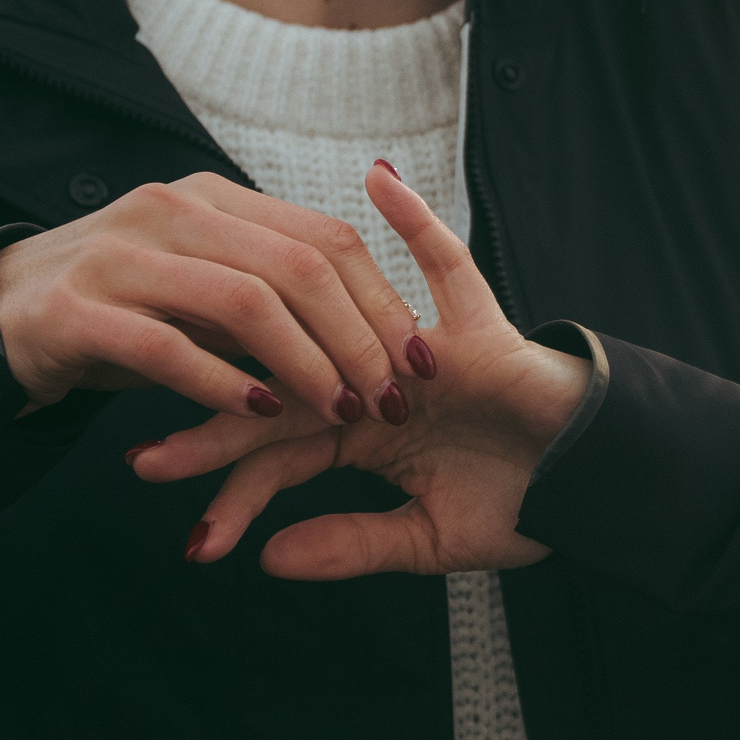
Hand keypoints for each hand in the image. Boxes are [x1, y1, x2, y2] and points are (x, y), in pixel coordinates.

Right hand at [0, 172, 422, 425]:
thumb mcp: (197, 284)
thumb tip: (370, 326)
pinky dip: (221, 384)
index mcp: (210, 198)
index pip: (322, 237)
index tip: (420, 360)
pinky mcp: (78, 311)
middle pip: (297, 265)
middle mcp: (170, 210)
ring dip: (304, 363)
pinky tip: (258, 417)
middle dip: (357, 336)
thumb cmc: (119, 310)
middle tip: (389, 396)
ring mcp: (121, 256)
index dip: (382, 300)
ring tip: (337, 410)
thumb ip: (268, 288)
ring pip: (242, 300)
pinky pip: (166, 347)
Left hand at [133, 161, 590, 577]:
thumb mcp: (429, 541)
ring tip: (198, 358)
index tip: (155, 489)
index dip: (220, 475)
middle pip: (279, 392)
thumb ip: (350, 545)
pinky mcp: (472, 322)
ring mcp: (415, 346)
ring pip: (327, 339)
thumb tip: (266, 559)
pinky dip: (415, 217)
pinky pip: (443, 260)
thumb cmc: (524, 505)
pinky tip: (375, 180)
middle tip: (141, 455)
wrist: (597, 483)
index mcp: (359, 431)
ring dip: (266, 351)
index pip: (274, 449)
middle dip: (213, 424)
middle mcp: (371, 378)